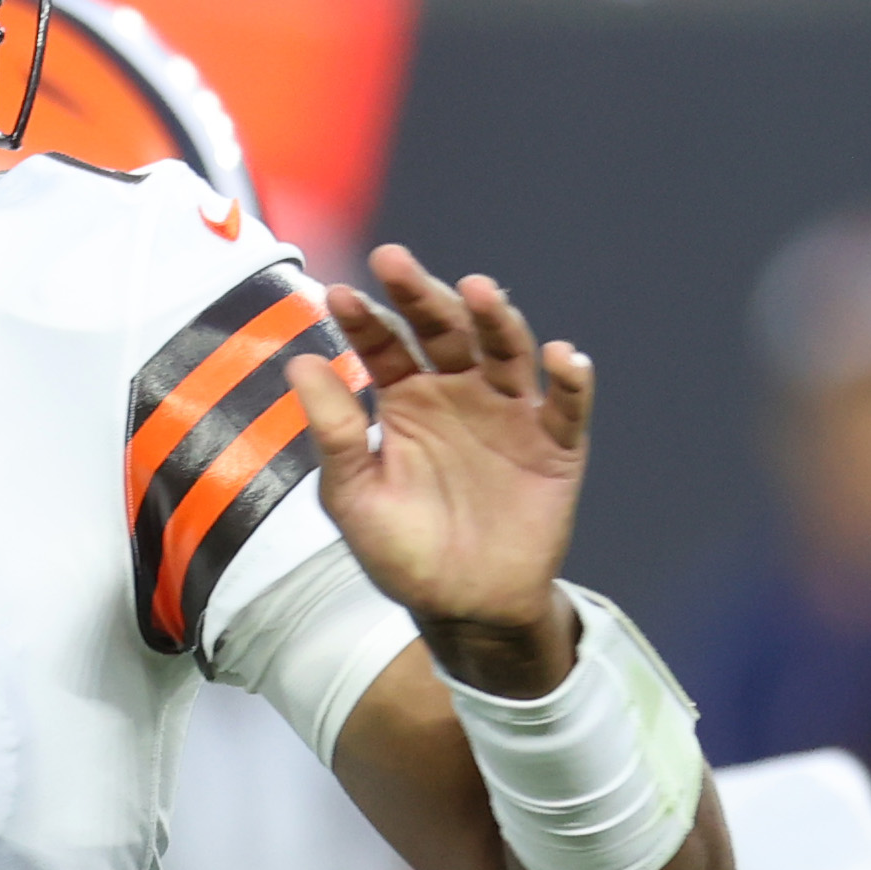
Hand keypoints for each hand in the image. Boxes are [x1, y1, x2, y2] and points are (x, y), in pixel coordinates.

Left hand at [284, 250, 590, 696]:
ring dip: (496, 318)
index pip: (384, 343)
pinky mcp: (556, 445)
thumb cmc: (402, 551)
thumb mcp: (354, 496)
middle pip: (444, 329)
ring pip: (506, 351)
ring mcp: (510, 413)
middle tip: (394, 260)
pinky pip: (568, 405)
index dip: (364, 319)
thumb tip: (298, 363)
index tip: (340, 294)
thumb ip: (333, 433)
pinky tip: (563, 357)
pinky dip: (572, 379)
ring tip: (478, 290)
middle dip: (421, 294)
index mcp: (405, 397)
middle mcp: (458, 391)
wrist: (464, 609)